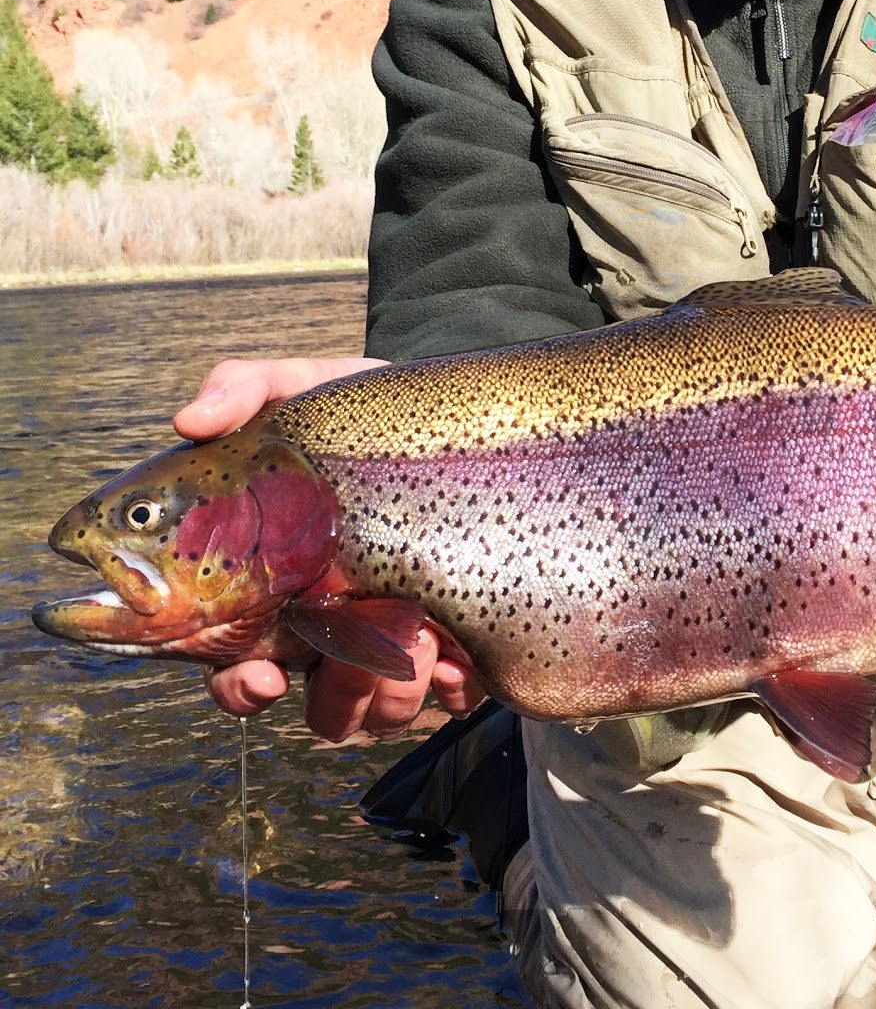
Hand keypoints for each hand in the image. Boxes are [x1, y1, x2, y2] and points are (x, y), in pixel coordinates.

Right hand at [179, 352, 463, 738]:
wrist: (457, 409)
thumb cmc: (363, 409)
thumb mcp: (304, 385)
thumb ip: (244, 389)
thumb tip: (189, 418)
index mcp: (282, 590)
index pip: (239, 669)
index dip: (242, 690)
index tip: (262, 679)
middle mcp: (336, 626)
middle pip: (321, 709)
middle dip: (339, 699)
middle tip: (360, 660)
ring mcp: (399, 638)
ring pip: (382, 713)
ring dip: (394, 692)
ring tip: (418, 633)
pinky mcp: (463, 637)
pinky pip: (453, 695)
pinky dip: (453, 689)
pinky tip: (460, 658)